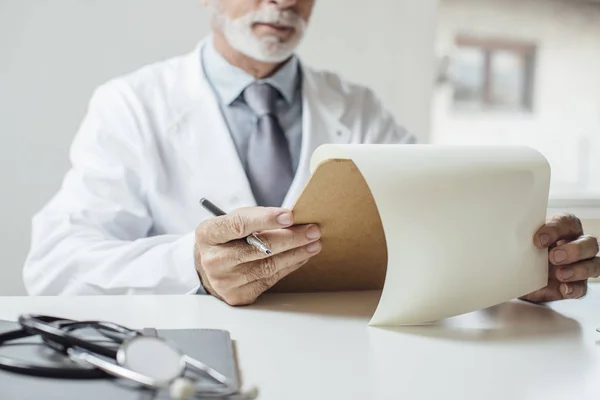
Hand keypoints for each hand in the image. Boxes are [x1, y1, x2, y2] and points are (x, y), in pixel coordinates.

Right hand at [194, 207, 321, 305]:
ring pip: (268, 266)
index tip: (290, 216)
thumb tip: (290, 220)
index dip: (266, 219)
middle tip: (312, 231)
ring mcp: (224, 281)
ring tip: (313, 244)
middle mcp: (213, 260)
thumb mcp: (231, 221)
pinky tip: (300, 257)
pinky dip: (289, 267)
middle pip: (259, 248)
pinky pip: (270, 279)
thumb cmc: (226, 239)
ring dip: (296, 254)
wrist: (209, 266)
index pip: (239, 224)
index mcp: (208, 234)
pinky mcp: (237, 295)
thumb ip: (255, 218)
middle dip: (290, 238)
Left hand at [521, 213, 599, 301]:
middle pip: (589, 243)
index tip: (538, 239)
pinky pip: (583, 287)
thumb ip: (521, 239)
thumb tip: (505, 237)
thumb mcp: (521, 243)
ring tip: (559, 274)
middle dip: (574, 250)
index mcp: (564, 229)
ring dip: (578, 269)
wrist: (518, 276)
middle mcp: (577, 245)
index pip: (567, 222)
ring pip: (594, 264)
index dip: (555, 229)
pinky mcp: (577, 284)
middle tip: (553, 256)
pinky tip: (563, 288)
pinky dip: (574, 288)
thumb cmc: (524, 252)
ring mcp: (580, 265)